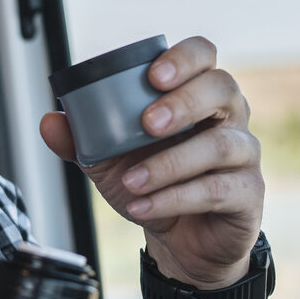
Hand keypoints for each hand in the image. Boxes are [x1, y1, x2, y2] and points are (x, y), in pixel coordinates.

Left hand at [41, 37, 264, 287]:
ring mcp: (244, 155)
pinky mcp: (248, 193)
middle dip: (183, 103)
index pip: (203, 56)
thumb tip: (51, 121)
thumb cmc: (154, 186)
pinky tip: (143, 206)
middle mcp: (228, 117)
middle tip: (146, 124)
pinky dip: (174, 199)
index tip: (153, 75)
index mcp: (197, 95)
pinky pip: (217, 190)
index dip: (184, 58)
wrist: (180, 243)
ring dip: (170, 163)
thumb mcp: (109, 163)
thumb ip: (82, 140)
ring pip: (220, 145)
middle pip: (222, 89)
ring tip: (131, 182)